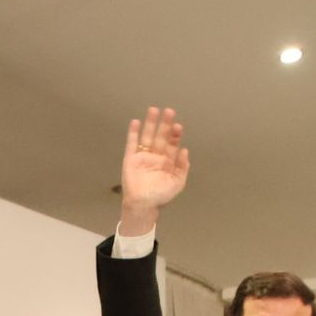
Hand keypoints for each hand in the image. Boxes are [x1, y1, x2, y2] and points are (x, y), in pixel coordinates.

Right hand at [119, 106, 189, 236]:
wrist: (143, 205)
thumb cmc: (161, 196)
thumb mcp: (177, 183)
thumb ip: (182, 167)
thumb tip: (184, 150)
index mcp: (167, 161)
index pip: (172, 144)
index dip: (175, 135)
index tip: (178, 126)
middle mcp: (155, 156)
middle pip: (160, 136)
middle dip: (165, 124)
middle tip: (169, 111)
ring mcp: (143, 156)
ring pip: (147, 136)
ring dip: (150, 123)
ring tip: (153, 110)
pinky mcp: (130, 159)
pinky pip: (132, 143)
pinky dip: (133, 133)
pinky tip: (136, 122)